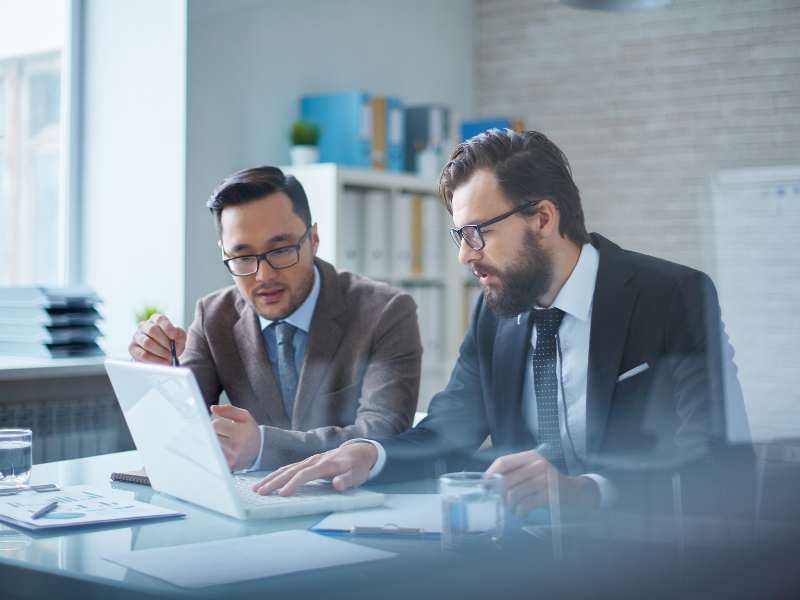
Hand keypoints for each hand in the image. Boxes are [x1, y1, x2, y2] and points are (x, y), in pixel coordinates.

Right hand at [128, 314, 186, 363]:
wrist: (161, 357)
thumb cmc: (170, 345)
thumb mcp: (179, 340)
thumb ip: (180, 334)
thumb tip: (177, 331)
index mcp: (155, 320)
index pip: (160, 319)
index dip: (167, 327)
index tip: (174, 336)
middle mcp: (144, 326)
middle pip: (152, 330)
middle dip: (164, 341)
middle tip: (172, 350)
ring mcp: (136, 336)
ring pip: (147, 342)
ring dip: (160, 351)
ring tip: (168, 356)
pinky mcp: (132, 348)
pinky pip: (143, 354)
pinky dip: (155, 359)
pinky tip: (162, 361)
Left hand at [210, 405, 261, 470]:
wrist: (260, 450)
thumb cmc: (250, 432)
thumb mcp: (244, 417)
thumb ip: (228, 410)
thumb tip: (213, 408)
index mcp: (238, 433)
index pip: (215, 425)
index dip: (217, 423)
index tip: (222, 425)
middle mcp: (234, 447)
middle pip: (210, 436)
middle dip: (213, 433)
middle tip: (221, 434)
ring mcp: (230, 458)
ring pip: (210, 447)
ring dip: (213, 444)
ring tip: (222, 442)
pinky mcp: (227, 466)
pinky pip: (213, 457)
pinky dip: (215, 453)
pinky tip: (222, 451)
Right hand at [251, 442, 377, 496]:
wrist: (358, 451)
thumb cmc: (357, 465)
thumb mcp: (358, 475)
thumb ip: (348, 480)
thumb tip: (338, 484)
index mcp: (325, 464)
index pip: (305, 474)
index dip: (293, 484)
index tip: (282, 494)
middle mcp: (314, 460)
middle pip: (290, 471)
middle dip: (274, 481)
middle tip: (260, 492)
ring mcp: (309, 460)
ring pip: (286, 468)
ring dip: (271, 478)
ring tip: (257, 488)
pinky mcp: (307, 462)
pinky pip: (289, 468)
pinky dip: (276, 474)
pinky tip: (267, 481)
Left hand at [486, 449, 599, 517]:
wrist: (577, 496)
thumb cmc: (550, 487)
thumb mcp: (534, 474)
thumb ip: (515, 474)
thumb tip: (488, 483)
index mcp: (531, 457)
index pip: (503, 462)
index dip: (490, 474)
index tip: (485, 486)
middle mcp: (538, 465)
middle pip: (505, 480)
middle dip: (500, 496)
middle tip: (505, 503)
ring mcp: (544, 479)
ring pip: (512, 494)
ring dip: (510, 507)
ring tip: (516, 510)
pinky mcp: (549, 495)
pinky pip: (523, 505)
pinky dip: (519, 513)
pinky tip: (523, 514)